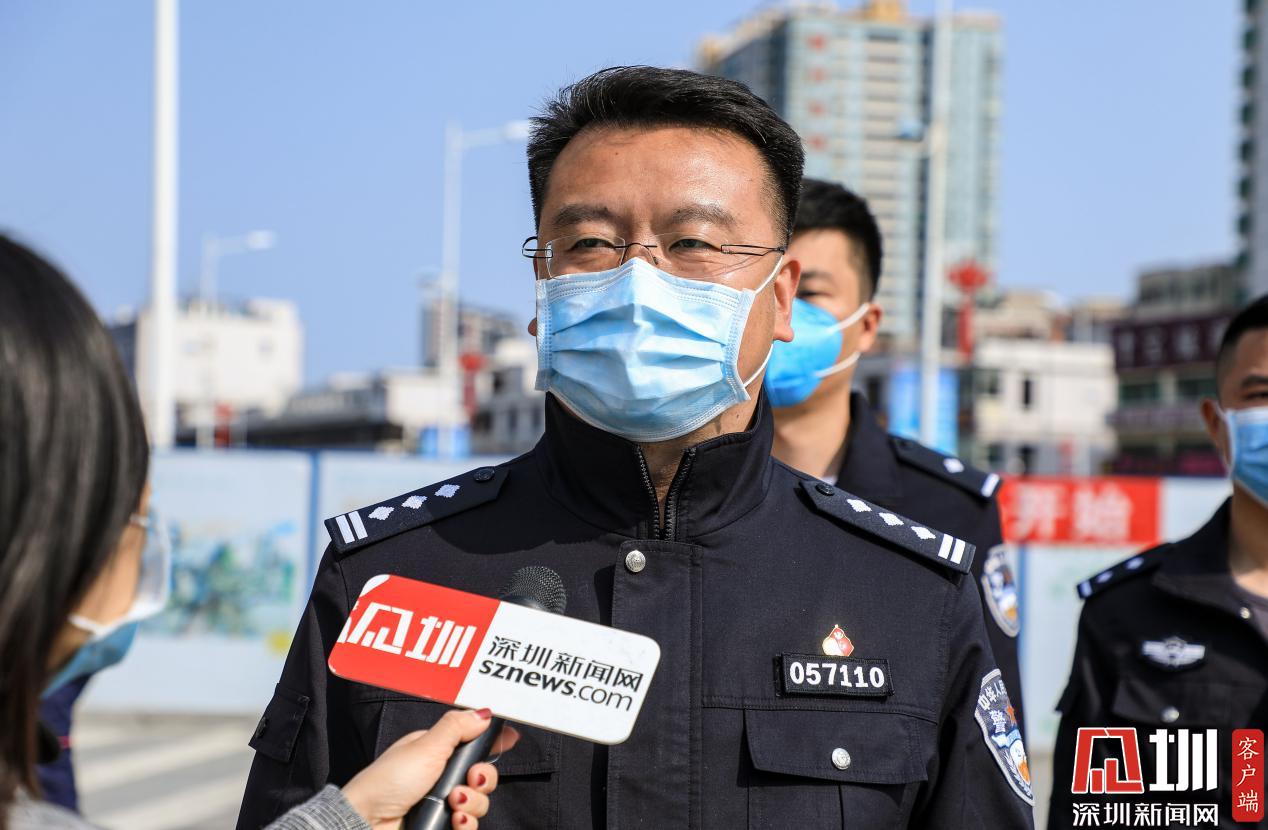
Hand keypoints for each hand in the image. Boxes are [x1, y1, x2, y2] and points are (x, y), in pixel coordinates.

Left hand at [341, 708, 519, 829]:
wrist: (368, 823)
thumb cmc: (388, 782)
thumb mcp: (426, 746)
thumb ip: (457, 727)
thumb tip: (483, 712)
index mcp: (437, 752)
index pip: (473, 743)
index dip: (493, 742)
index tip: (510, 738)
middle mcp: (442, 777)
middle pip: (483, 774)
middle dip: (483, 777)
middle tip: (470, 778)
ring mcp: (443, 804)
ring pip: (480, 802)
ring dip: (473, 802)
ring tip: (454, 803)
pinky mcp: (443, 826)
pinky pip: (470, 825)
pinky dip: (466, 823)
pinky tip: (454, 820)